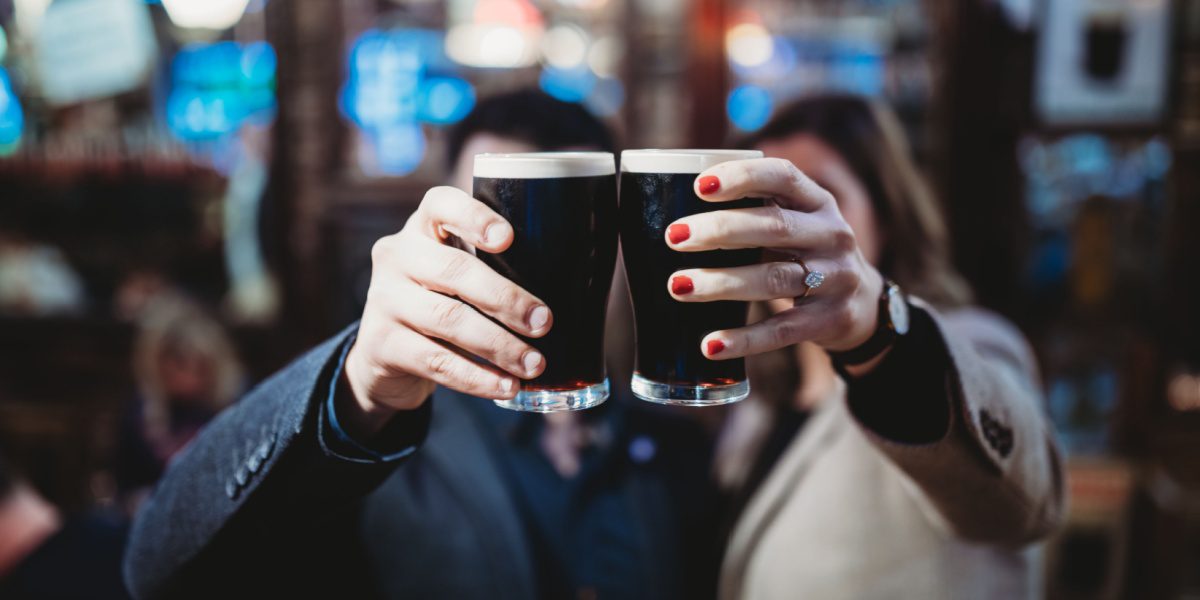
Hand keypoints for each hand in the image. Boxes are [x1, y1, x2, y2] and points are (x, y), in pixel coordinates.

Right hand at [342, 187, 550, 433]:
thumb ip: (495, 266)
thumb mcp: (455, 271)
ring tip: (534, 363)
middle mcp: (397, 256)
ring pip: (447, 319)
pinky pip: (436, 362)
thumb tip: (573, 285)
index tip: (509, 238)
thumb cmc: (441, 300)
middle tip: (545, 322)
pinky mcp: (381, 344)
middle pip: (453, 271)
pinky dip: (477, 378)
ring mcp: (383, 300)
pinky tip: (506, 387)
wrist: (384, 354)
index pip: (440, 204)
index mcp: (421, 228)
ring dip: (498, 345)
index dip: (475, 218)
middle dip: (505, 298)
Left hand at [665, 158, 883, 359]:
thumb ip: (752, 211)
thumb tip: (667, 201)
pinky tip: (710, 345)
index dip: (742, 177)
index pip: (783, 177)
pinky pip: (782, 330)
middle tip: (674, 236)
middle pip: (774, 227)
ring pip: (774, 279)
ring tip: (678, 286)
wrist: (861, 305)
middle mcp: (832, 234)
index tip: (699, 186)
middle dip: (720, 230)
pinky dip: (744, 339)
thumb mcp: (794, 222)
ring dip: (722, 283)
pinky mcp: (830, 320)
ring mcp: (836, 278)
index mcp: (817, 202)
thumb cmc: (804, 254)